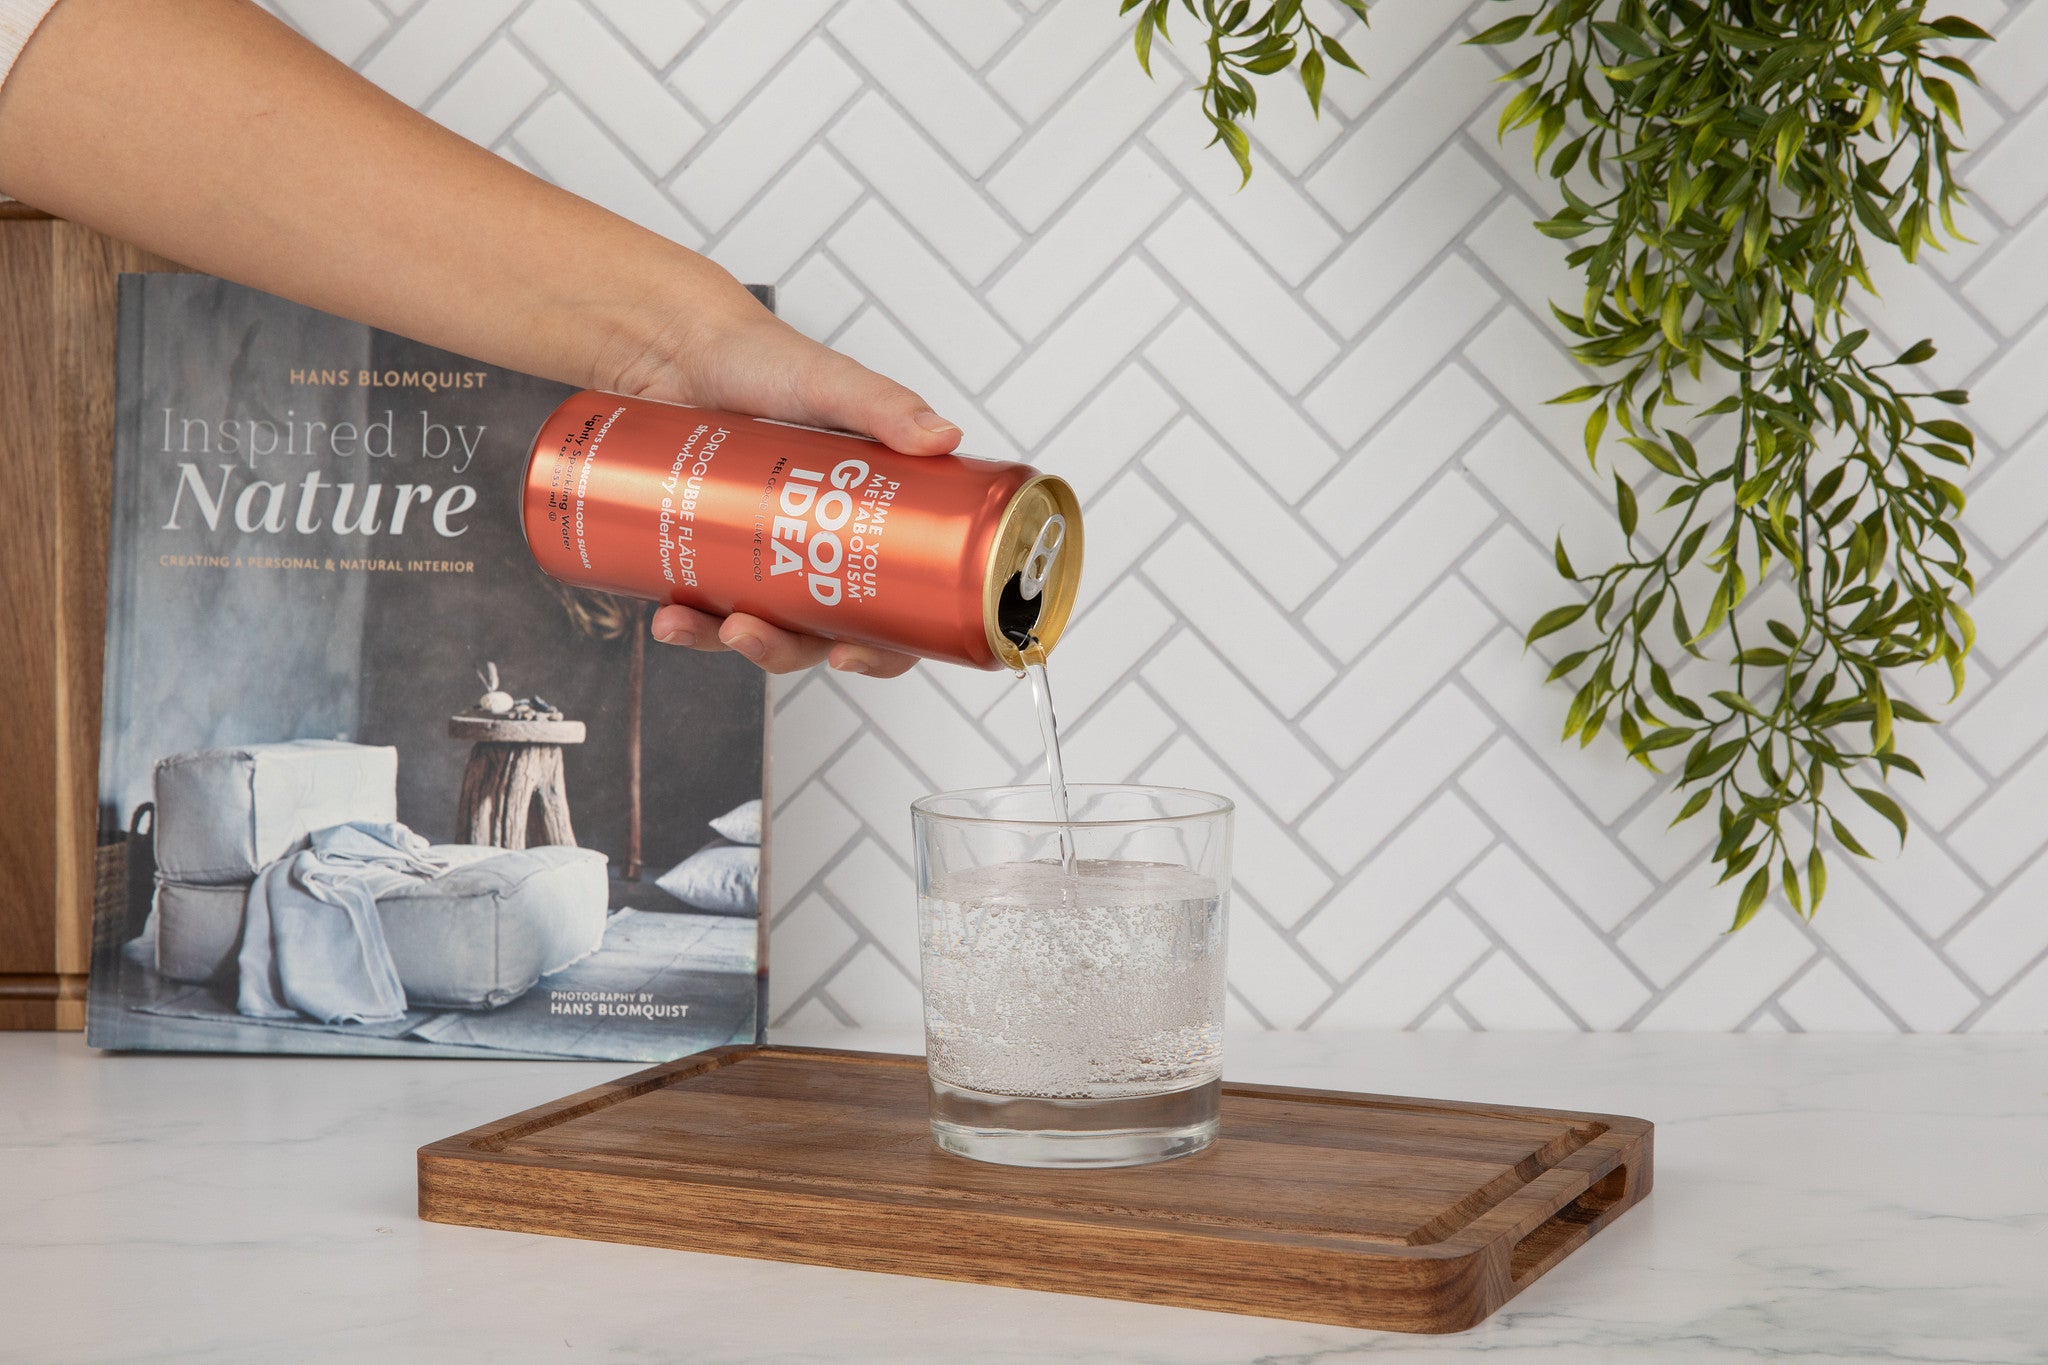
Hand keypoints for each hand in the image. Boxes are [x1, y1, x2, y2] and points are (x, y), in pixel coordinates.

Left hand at [616, 302, 961, 677]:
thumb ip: (885, 406)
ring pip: (762, 628)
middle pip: (822, 633)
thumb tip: (944, 438)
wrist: (680, 344)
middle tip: (752, 633)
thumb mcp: (829, 381)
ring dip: (728, 644)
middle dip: (785, 651)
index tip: (851, 654)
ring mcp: (764, 554)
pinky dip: (687, 623)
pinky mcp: (710, 551)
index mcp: (871, 523)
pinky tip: (667, 618)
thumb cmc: (764, 358)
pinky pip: (706, 608)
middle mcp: (822, 547)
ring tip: (690, 623)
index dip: (884, 649)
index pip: (900, 609)